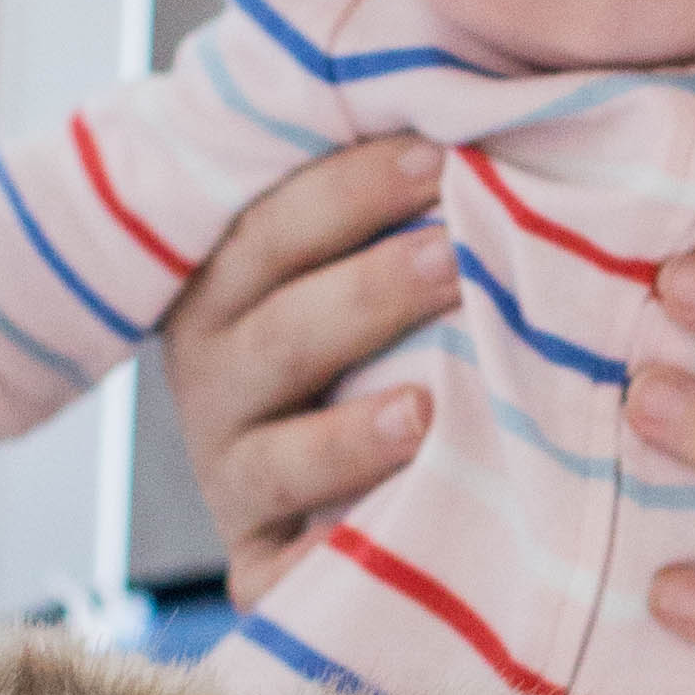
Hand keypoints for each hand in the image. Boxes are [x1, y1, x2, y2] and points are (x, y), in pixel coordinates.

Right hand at [157, 139, 462, 604]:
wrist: (311, 501)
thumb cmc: (365, 348)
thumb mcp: (346, 268)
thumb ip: (393, 206)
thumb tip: (479, 120)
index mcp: (226, 292)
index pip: (274, 229)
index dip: (350, 190)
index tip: (438, 156)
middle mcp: (215, 384)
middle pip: (282, 333)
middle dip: (367, 294)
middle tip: (452, 259)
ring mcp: (234, 480)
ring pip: (280, 457)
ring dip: (351, 436)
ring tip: (424, 413)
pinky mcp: (260, 569)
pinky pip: (283, 574)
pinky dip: (328, 563)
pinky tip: (390, 538)